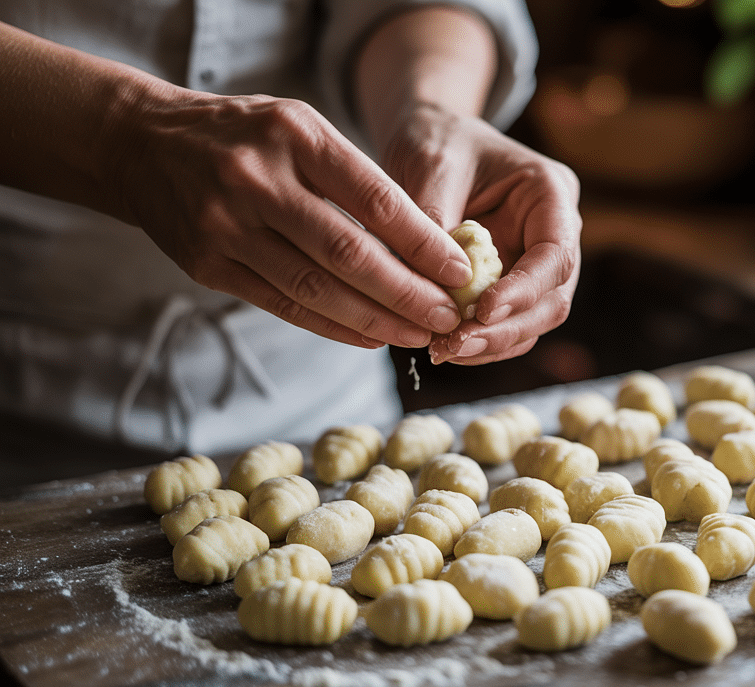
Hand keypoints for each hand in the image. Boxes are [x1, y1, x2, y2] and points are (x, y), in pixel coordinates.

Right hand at [109, 87, 473, 348]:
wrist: (143, 144)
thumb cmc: (247, 137)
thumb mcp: (302, 129)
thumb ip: (357, 178)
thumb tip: (429, 247)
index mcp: (295, 137)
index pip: (375, 199)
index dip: (424, 242)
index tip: (460, 271)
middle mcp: (258, 181)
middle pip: (349, 253)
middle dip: (408, 293)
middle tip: (448, 317)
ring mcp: (227, 226)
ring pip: (316, 288)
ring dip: (376, 320)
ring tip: (419, 335)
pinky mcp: (208, 265)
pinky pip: (284, 305)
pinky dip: (334, 326)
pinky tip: (371, 337)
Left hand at [376, 102, 581, 365]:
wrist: (430, 140)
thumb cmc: (436, 141)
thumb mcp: (431, 166)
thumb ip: (436, 222)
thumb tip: (435, 287)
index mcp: (551, 193)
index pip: (554, 255)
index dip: (523, 291)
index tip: (481, 312)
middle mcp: (555, 233)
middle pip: (552, 299)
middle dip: (506, 329)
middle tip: (455, 346)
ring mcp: (536, 263)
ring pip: (533, 320)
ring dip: (493, 344)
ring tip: (444, 352)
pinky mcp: (512, 285)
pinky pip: (508, 325)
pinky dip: (481, 342)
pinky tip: (445, 347)